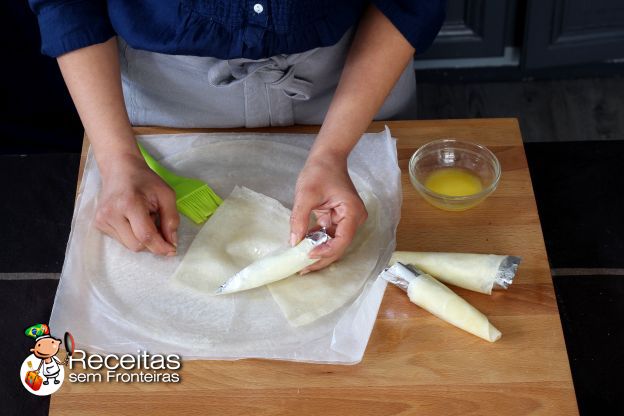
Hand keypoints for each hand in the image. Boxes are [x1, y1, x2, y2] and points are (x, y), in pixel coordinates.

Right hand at [94, 154, 178, 254]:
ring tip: (145, 220)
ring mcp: (102, 220)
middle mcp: (111, 214)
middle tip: (160, 229)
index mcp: (129, 204)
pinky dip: (133, 236)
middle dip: (153, 243)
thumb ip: (171, 219)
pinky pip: (121, 240)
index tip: (172, 250)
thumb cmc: (145, 180)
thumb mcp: (166, 194)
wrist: (120, 169)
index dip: (161, 246)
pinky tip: (134, 221)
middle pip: (137, 245)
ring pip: (129, 246)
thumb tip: (172, 242)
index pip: (145, 236)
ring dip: (143, 239)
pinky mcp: (98, 224)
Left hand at [290, 154, 367, 272]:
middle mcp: (354, 219)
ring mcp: (347, 220)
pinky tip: (303, 248)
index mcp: (352, 213)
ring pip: (333, 244)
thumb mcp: (305, 194)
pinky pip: (329, 236)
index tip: (307, 256)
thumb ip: (299, 219)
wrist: (327, 157)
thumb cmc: (319, 171)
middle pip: (339, 246)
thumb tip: (293, 242)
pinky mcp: (338, 219)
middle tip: (301, 269)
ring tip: (300, 262)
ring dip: (318, 252)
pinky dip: (317, 242)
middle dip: (321, 258)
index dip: (325, 252)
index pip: (341, 241)